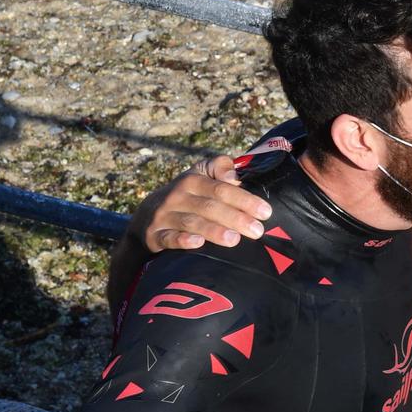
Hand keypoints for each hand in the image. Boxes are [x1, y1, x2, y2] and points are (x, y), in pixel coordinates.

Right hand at [132, 155, 270, 252]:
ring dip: (213, 230)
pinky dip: (182, 240)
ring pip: (191, 222)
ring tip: (234, 240)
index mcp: (193, 180)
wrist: (146, 216)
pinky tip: (198, 244)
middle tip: (257, 231)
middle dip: (235, 218)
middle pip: (209, 206)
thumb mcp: (200, 174)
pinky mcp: (153, 235)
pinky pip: (168, 238)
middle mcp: (177, 196)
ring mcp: (164, 216)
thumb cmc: (186, 195)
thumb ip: (219, 167)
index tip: (265, 212)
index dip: (244, 199)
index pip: (221, 189)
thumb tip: (234, 175)